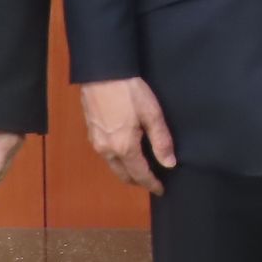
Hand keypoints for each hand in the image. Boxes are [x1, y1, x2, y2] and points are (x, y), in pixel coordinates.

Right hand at [79, 77, 175, 194]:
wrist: (101, 72)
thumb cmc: (128, 91)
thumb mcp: (152, 114)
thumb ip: (161, 141)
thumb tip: (169, 163)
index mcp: (124, 147)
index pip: (140, 174)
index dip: (151, 184)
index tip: (161, 190)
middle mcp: (107, 150)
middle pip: (123, 175)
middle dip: (138, 181)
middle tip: (152, 181)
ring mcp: (96, 142)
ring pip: (113, 166)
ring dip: (127, 171)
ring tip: (141, 168)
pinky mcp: (91, 132)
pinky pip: (106, 155)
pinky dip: (118, 160)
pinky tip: (126, 152)